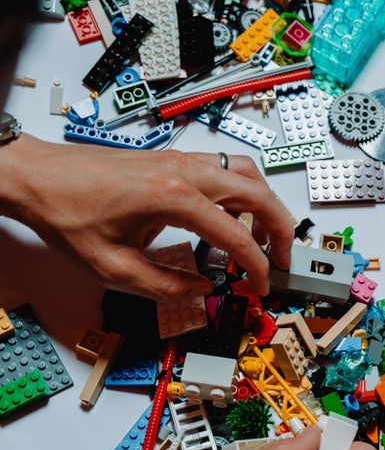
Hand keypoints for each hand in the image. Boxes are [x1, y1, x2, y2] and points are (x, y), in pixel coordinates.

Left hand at [0, 136, 292, 299]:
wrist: (37, 176)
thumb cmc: (66, 214)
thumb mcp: (112, 267)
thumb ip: (165, 285)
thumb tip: (203, 291)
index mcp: (174, 198)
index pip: (236, 235)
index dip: (258, 266)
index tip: (262, 286)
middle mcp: (186, 172)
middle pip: (258, 194)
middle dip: (280, 230)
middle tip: (283, 260)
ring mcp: (182, 160)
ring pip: (247, 174)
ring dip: (265, 205)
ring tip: (264, 237)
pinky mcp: (174, 159)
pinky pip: (226, 169)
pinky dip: (244, 191)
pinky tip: (233, 216)